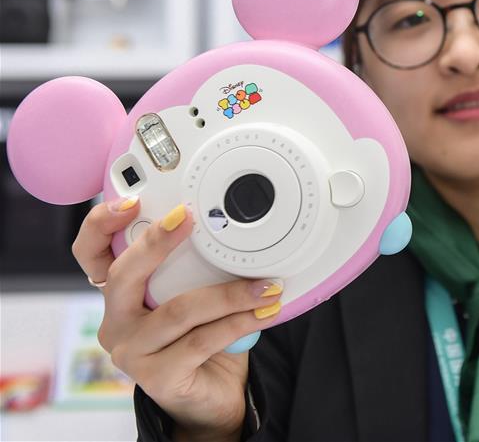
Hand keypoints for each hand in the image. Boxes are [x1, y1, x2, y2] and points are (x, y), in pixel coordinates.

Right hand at [71, 198, 283, 436]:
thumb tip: (235, 231)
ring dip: (230, 294)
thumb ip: (196, 268)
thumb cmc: (203, 338)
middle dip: (157, 242)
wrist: (213, 397)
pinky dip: (240, 322)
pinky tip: (264, 312)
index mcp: (119, 295)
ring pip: (180, 310)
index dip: (101, 225)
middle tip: (192, 220)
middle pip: (124, 275)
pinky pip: (203, 340)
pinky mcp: (157, 378)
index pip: (91, 254)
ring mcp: (132, 352)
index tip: (131, 202)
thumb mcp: (193, 294)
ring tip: (265, 286)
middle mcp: (116, 322)